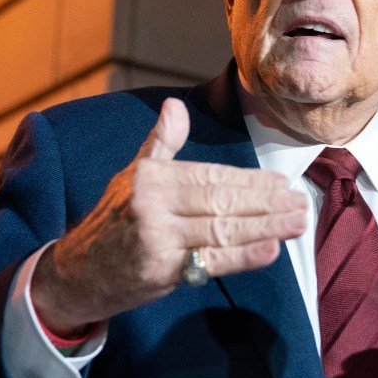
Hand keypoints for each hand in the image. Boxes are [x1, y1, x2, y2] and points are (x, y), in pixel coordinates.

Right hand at [31, 97, 307, 335]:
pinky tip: (272, 250)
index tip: (282, 183)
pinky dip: (244, 256)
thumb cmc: (115, 220)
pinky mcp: (161, 270)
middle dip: (266, 203)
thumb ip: (161, 143)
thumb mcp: (133, 175)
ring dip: (266, 226)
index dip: (250, 180)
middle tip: (300, 202)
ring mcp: (157, 237)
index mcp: (152, 177)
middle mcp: (153, 203)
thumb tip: (174, 105)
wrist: (77, 272)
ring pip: (223, 229)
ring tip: (298, 222)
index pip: (212, 176)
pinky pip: (211, 262)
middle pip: (222, 201)